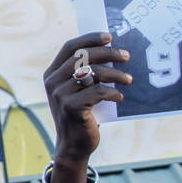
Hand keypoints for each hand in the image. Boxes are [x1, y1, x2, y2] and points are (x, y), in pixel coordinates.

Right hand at [43, 32, 131, 182]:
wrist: (73, 145)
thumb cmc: (81, 114)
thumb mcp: (78, 91)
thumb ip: (85, 73)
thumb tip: (111, 52)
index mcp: (52, 74)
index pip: (70, 47)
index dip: (90, 39)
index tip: (109, 37)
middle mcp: (52, 82)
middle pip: (83, 56)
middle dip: (108, 53)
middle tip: (126, 56)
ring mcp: (59, 95)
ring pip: (92, 72)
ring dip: (115, 74)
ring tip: (129, 79)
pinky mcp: (70, 107)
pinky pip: (97, 91)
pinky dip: (112, 92)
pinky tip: (119, 97)